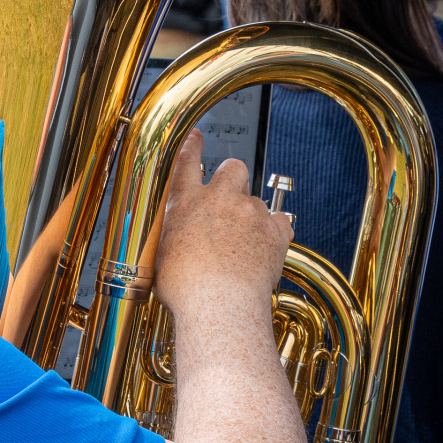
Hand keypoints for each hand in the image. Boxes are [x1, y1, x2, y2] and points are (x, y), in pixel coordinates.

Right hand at [154, 129, 291, 316]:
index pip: (186, 162)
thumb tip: (175, 245)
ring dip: (251, 215)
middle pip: (233, 167)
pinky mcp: (274, 231)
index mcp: (186, 203)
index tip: (196, 137)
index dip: (192, 145)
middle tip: (230, 197)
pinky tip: (266, 247)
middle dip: (234, 176)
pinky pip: (281, 220)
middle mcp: (219, 199)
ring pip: (257, 200)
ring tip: (244, 244)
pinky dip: (276, 231)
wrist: (219, 306)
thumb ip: (172, 238)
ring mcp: (249, 212)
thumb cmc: (186, 289)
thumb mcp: (161, 257)